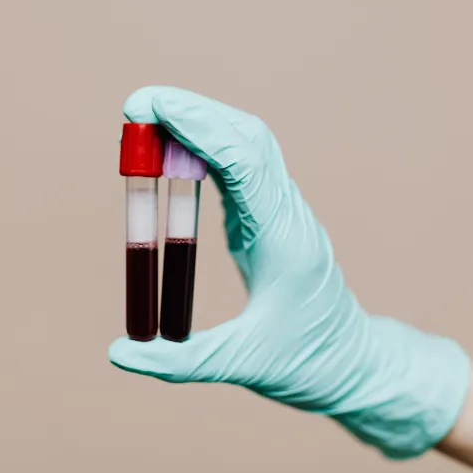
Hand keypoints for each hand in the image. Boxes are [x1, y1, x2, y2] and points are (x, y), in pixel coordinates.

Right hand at [109, 86, 470, 458]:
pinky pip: (239, 168)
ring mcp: (281, 212)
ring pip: (246, 145)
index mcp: (283, 239)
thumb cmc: (307, 365)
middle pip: (246, 137)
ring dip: (199, 124)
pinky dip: (205, 150)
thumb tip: (118, 354)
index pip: (244, 160)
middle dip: (193, 111)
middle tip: (135, 105)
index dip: (198, 127)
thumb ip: (180, 363)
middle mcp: (286, 214)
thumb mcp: (243, 366)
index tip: (152, 109)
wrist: (353, 367)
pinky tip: (171, 152)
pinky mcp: (269, 219)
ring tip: (144, 122)